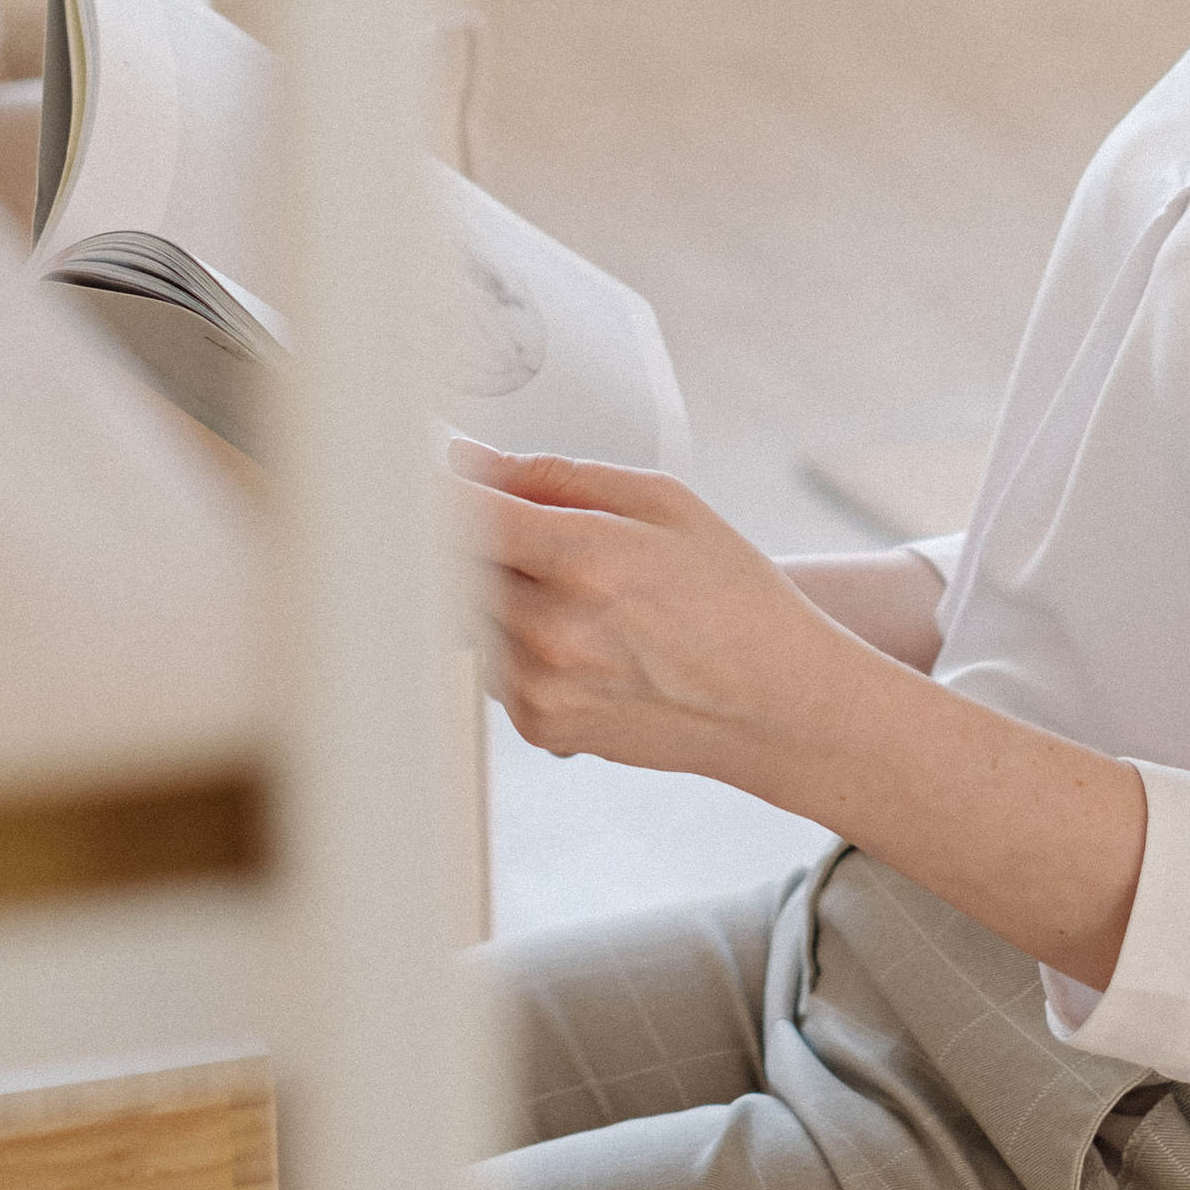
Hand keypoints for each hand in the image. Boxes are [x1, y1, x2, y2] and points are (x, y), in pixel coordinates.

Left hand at [450, 443, 1147, 991]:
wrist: (776, 707)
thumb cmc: (732, 596)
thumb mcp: (664, 503)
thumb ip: (556, 477)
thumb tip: (471, 463)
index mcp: (587, 559)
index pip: (459, 514)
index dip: (426, 484)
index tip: (414, 465)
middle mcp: (552, 630)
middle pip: (447, 567)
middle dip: (457, 535)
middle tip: (490, 517)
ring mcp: (539, 687)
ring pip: (464, 615)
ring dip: (487, 588)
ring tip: (563, 584)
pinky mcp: (537, 727)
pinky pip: (490, 664)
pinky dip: (512, 639)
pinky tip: (574, 635)